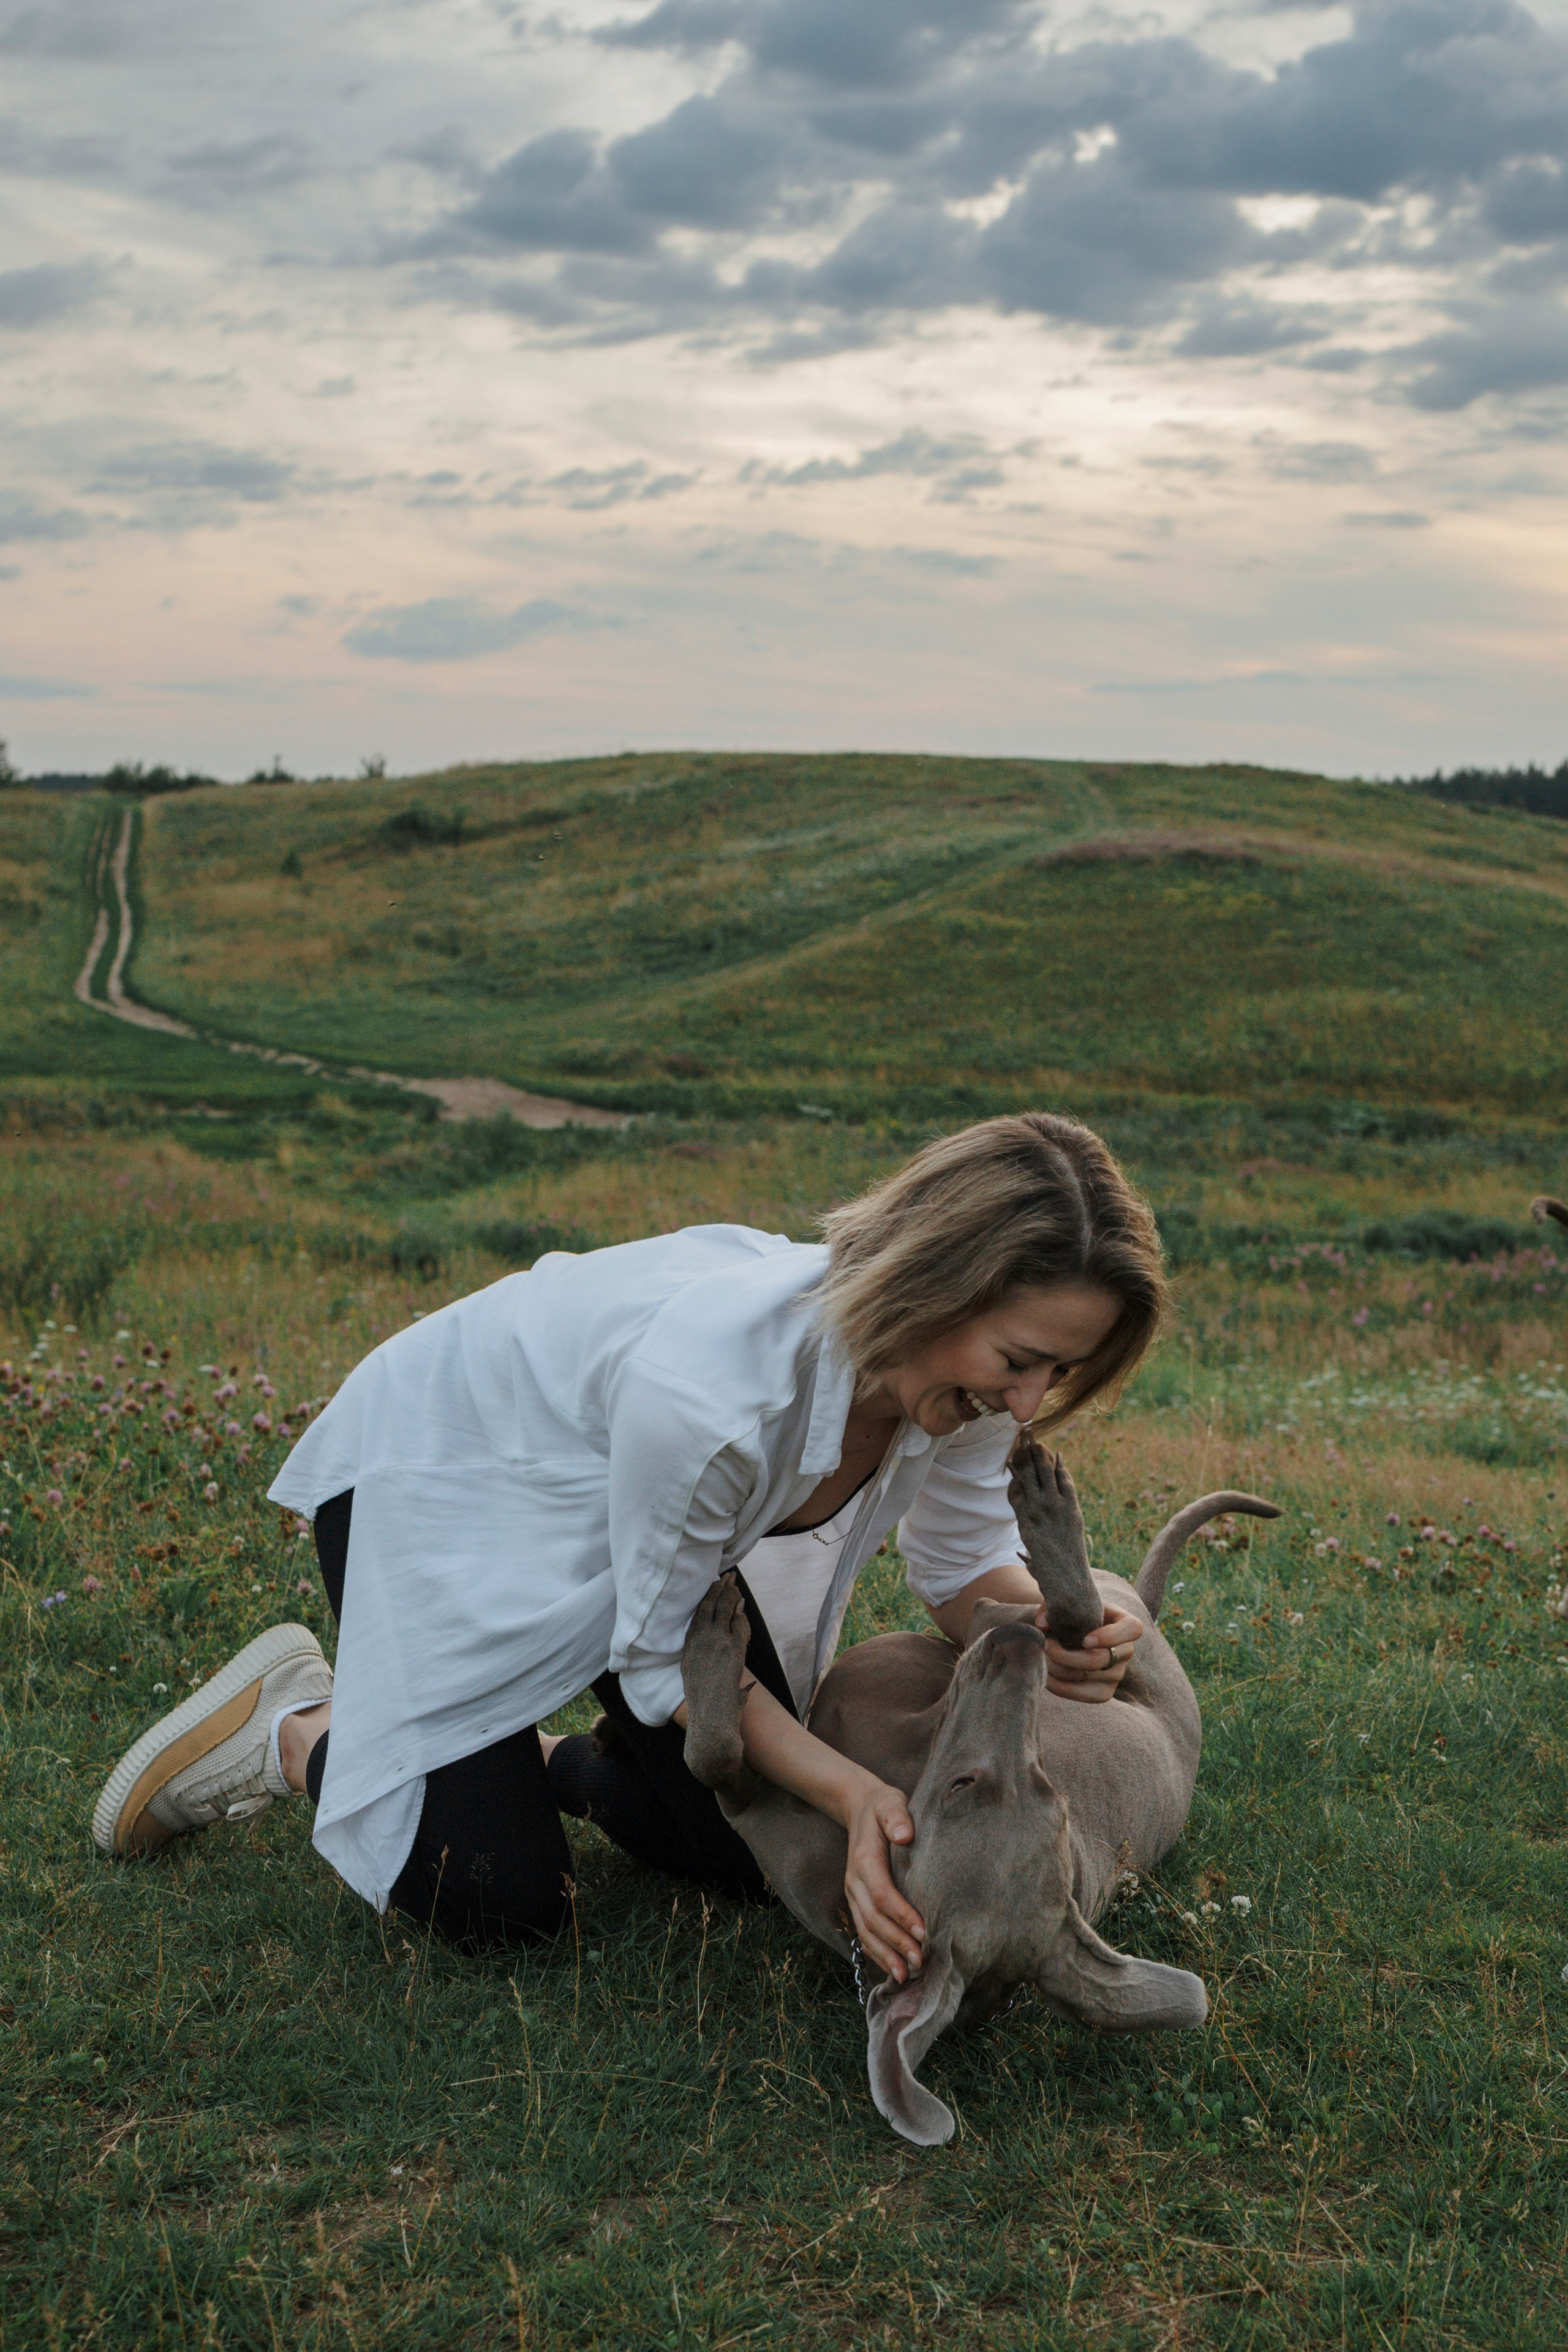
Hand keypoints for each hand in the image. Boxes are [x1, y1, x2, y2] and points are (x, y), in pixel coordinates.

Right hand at [844, 1782, 925, 1982]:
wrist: (860, 1808)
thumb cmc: (883, 1808)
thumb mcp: (890, 1803)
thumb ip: (896, 1817)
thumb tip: (905, 1835)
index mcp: (864, 1859)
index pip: (882, 1894)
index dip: (901, 1915)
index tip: (923, 1932)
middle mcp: (854, 1881)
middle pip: (872, 1919)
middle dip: (895, 1943)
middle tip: (920, 1961)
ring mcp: (853, 1894)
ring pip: (865, 1931)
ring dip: (885, 1955)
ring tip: (906, 1975)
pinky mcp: (857, 1902)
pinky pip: (864, 1932)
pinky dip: (877, 1953)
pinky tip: (893, 1969)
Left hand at [1042, 1604, 1142, 1703]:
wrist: (1075, 1633)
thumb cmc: (1075, 1614)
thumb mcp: (1069, 1604)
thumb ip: (1055, 1609)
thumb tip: (1042, 1624)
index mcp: (1126, 1623)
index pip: (1133, 1629)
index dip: (1110, 1636)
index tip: (1084, 1640)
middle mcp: (1126, 1651)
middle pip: (1099, 1659)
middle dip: (1065, 1654)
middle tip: (1045, 1645)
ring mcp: (1117, 1674)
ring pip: (1084, 1677)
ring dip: (1057, 1669)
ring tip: (1042, 1657)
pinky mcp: (1104, 1692)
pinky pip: (1082, 1695)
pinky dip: (1059, 1687)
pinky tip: (1045, 1676)